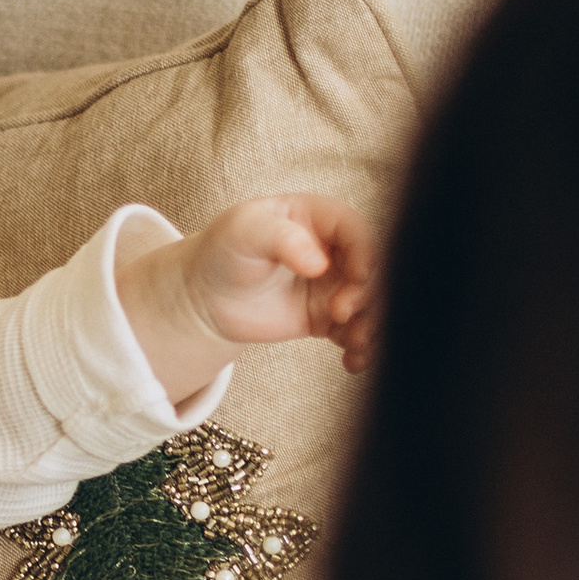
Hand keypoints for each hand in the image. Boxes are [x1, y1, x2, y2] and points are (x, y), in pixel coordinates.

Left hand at [181, 193, 380, 372]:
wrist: (205, 296)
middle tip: (340, 312)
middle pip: (373, 269)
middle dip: (368, 293)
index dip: (365, 253)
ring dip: (371, 324)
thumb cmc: (224, 251)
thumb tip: (319, 263)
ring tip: (355, 344)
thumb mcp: (245, 232)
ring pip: (370, 303)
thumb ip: (282, 239)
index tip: (357, 277)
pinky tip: (353, 361)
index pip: (357, 231)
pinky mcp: (328, 317)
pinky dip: (360, 348)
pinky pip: (355, 331)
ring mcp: (334, 284)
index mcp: (319, 218)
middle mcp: (334, 250)